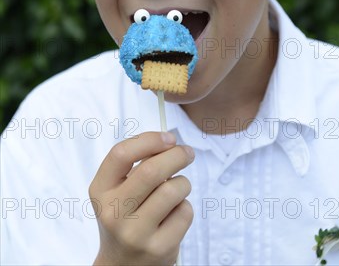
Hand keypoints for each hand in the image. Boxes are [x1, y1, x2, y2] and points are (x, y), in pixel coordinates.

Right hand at [90, 131, 193, 265]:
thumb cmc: (125, 216)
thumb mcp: (117, 190)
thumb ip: (135, 165)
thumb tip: (168, 142)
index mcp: (100, 191)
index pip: (121, 154)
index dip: (149, 140)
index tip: (168, 138)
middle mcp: (113, 213)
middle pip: (151, 170)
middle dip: (176, 155)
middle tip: (187, 153)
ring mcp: (135, 234)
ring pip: (173, 190)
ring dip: (183, 183)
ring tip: (177, 189)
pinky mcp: (159, 249)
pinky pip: (185, 212)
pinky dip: (185, 206)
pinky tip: (174, 215)